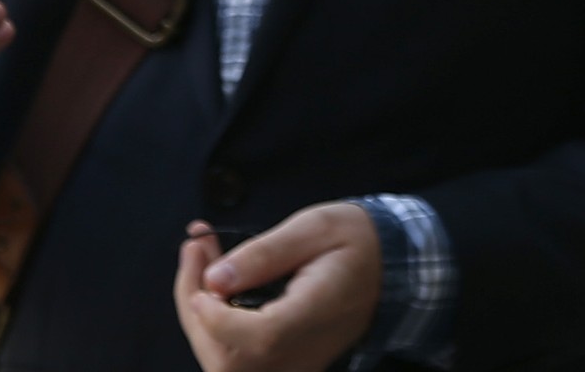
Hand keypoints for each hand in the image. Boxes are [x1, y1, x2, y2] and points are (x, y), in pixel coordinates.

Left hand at [175, 204, 382, 371]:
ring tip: (201, 257)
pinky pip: (236, 359)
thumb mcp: (316, 226)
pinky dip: (214, 325)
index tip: (204, 269)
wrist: (389, 269)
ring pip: (226, 365)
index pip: (260, 337)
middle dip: (194, 307)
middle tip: (195, 247)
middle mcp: (304, 350)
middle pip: (229, 360)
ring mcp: (294, 364)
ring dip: (199, 315)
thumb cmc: (355, 240)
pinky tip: (214, 284)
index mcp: (318, 312)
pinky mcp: (284, 364)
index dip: (218, 317)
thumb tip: (215, 279)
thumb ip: (266, 252)